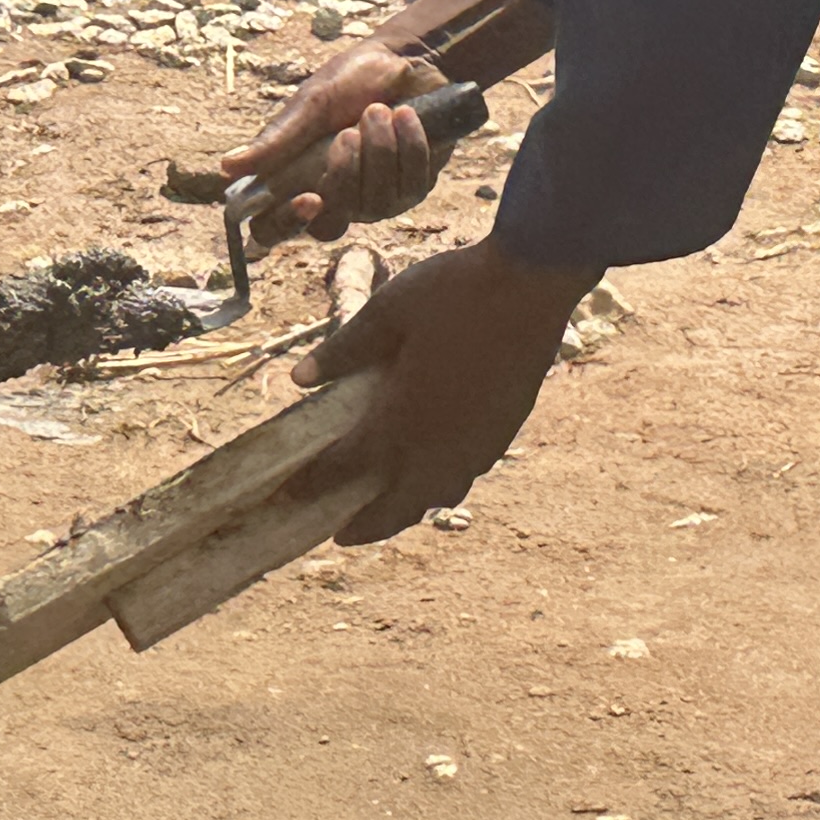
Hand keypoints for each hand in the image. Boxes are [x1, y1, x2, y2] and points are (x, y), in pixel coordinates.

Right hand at [216, 45, 454, 249]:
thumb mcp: (311, 104)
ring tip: (379, 110)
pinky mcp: (413, 187)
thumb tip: (227, 167)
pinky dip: (410, 144)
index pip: (273, 230)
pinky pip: (411, 183)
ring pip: (375, 204)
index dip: (286, 224)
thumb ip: (277, 141)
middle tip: (348, 132)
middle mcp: (334, 199)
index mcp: (297, 179)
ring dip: (380, 149)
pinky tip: (407, 116)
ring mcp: (375, 199)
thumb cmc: (351, 80)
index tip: (309, 197)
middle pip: (330, 226)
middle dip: (343, 175)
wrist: (406, 59)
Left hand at [302, 237, 601, 541]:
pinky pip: (466, 476)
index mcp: (399, 420)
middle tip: (341, 533)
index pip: (344, 466)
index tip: (287, 496)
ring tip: (389, 510)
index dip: (311, 485)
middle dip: (364, 526)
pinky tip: (438, 473)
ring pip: (436, 497)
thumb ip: (344, 350)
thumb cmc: (454, 294)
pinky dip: (442, 486)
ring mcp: (474, 445)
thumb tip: (299, 378)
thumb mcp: (387, 312)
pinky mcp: (503, 432)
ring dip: (406, 511)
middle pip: (394, 506)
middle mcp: (436, 447)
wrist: (532, 285)